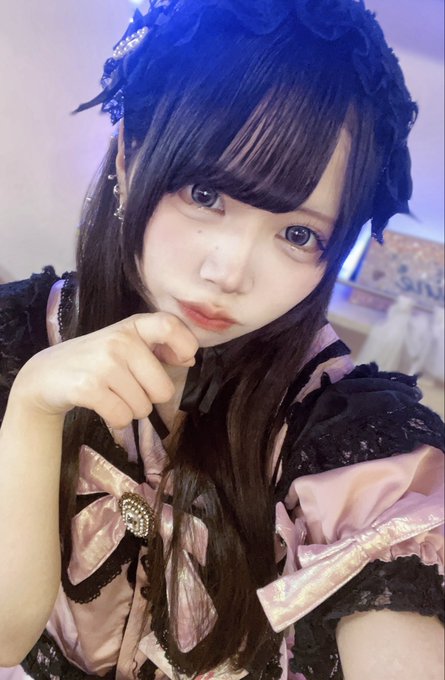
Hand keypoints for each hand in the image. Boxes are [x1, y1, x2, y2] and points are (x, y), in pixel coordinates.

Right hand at [11, 313, 198, 427]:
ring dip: (130, 409)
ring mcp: (104, 363)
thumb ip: (159, 348)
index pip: (170, 325)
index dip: (185, 346)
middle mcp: (120, 340)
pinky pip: (123, 418)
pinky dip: (116, 419)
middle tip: (127, 387)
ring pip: (143, 408)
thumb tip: (190, 359)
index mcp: (133, 325)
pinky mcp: (88, 387)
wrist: (45, 375)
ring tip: (110, 393)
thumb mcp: (126, 345)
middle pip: (163, 389)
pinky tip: (101, 404)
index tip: (183, 359)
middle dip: (149, 397)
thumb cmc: (96, 361)